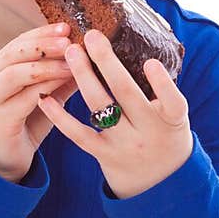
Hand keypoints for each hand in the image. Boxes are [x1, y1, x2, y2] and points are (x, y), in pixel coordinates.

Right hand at [0, 23, 79, 182]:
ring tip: (70, 63)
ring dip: (45, 65)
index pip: (19, 41)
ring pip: (15, 73)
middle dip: (43, 44)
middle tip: (69, 40)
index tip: (67, 27)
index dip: (42, 33)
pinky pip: (22, 99)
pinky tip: (62, 85)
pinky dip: (44, 89)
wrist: (2, 160)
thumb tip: (87, 57)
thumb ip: (60, 77)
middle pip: (14, 52)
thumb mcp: (45, 95)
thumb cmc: (24, 122)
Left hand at [37, 30, 192, 198]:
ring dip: (83, 78)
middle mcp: (148, 133)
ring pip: (100, 109)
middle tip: (93, 36)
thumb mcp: (173, 115)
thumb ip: (162, 90)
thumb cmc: (165, 132)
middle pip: (127, 95)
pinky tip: (45, 98)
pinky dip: (60, 117)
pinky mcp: (104, 154)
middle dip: (108, 64)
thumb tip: (141, 43)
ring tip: (72, 52)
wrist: (160, 181)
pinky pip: (79, 134)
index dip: (162, 85)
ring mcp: (124, 145)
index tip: (150, 62)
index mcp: (171, 121)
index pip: (172, 102)